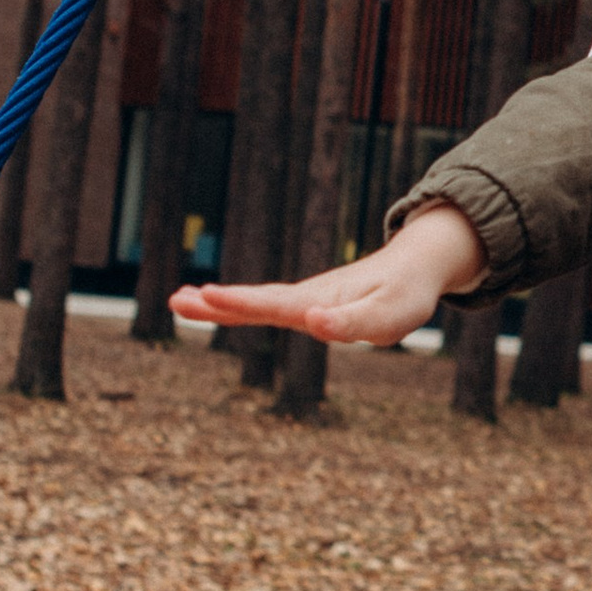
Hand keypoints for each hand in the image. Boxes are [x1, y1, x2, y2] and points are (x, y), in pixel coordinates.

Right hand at [172, 203, 485, 347]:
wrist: (417, 267)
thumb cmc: (406, 295)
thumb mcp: (388, 316)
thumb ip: (351, 323)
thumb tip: (312, 321)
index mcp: (320, 301)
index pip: (273, 304)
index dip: (240, 302)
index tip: (206, 294)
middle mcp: (306, 299)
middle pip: (254, 301)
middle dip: (215, 303)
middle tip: (174, 300)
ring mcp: (305, 300)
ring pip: (257, 302)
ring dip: (219, 303)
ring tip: (181, 299)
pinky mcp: (310, 305)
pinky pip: (267, 306)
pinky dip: (239, 305)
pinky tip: (220, 306)